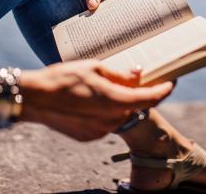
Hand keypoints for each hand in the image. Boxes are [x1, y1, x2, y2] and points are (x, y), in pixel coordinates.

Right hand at [20, 60, 172, 140]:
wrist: (34, 99)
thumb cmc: (63, 78)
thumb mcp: (94, 68)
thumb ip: (120, 74)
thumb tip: (139, 74)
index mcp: (114, 101)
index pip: (149, 98)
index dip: (164, 90)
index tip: (171, 83)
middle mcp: (110, 120)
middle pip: (135, 106)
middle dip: (139, 93)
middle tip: (135, 79)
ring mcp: (100, 131)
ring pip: (120, 114)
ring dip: (121, 102)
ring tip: (107, 87)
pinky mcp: (89, 136)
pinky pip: (106, 123)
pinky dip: (107, 111)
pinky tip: (92, 101)